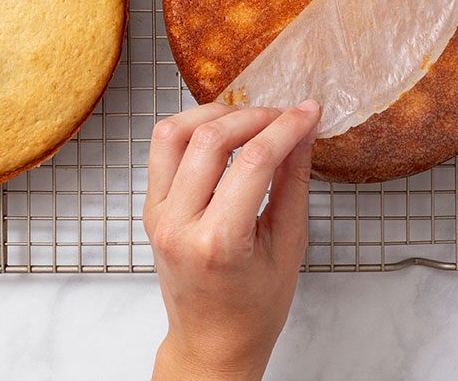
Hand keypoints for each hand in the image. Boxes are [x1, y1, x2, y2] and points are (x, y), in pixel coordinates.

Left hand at [143, 101, 319, 380]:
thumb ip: (294, 182)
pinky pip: (162, 150)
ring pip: (173, 133)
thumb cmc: (252, 309)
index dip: (285, 128)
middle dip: (254, 116)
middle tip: (284, 116)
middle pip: (210, 139)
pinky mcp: (150, 207)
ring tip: (249, 119)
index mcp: (218, 243)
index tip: (307, 113)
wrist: (212, 343)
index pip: (254, 161)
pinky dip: (191, 129)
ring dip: (214, 114)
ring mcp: (157, 215)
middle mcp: (178, 225)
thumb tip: (302, 132)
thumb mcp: (288, 246)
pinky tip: (220, 133)